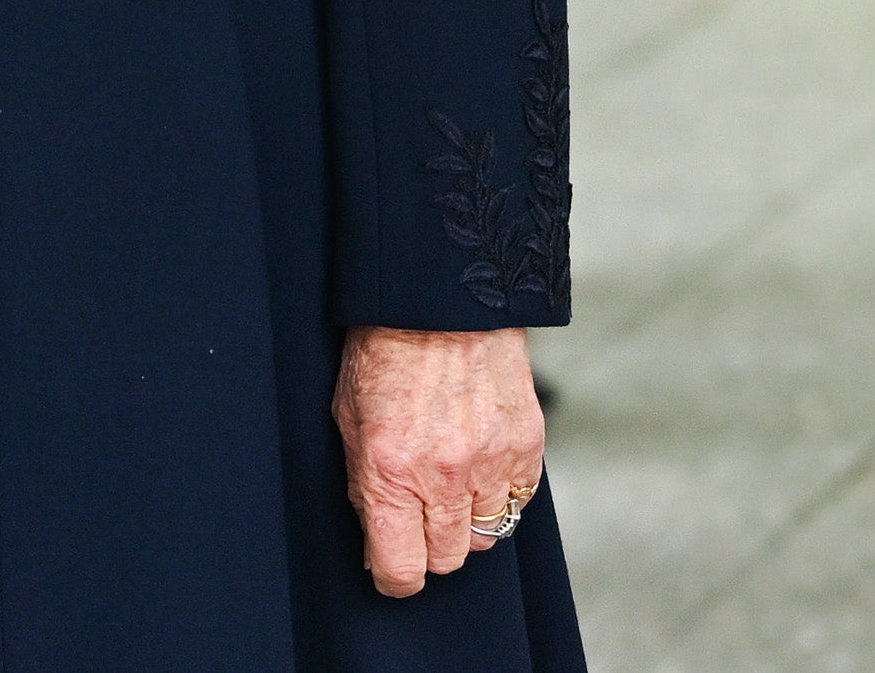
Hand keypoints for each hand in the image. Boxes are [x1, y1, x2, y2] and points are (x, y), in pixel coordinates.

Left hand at [332, 325, 544, 596]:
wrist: (441, 300)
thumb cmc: (384, 353)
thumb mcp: (347, 418)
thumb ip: (364, 484)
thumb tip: (377, 537)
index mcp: (390, 471)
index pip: (401, 568)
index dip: (393, 576)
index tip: (390, 567)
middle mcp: (443, 476)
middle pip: (447, 559)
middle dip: (428, 546)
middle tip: (418, 515)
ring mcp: (490, 463)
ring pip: (486, 536)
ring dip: (466, 521)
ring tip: (449, 485)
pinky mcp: (527, 447)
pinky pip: (517, 502)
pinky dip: (499, 493)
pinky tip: (479, 464)